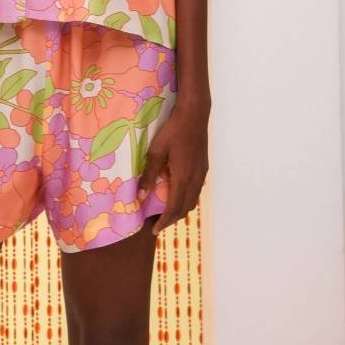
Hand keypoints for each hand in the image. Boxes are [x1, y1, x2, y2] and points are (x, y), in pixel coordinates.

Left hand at [137, 101, 209, 235]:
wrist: (194, 115)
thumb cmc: (173, 131)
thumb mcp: (156, 151)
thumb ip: (148, 174)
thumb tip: (140, 197)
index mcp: (183, 178)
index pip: (173, 209)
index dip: (164, 222)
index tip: (154, 230)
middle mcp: (195, 180)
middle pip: (185, 208)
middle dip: (172, 219)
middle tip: (158, 223)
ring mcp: (201, 173)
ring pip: (192, 200)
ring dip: (180, 209)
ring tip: (167, 211)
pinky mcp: (203, 166)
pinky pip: (196, 190)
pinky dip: (187, 198)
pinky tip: (179, 193)